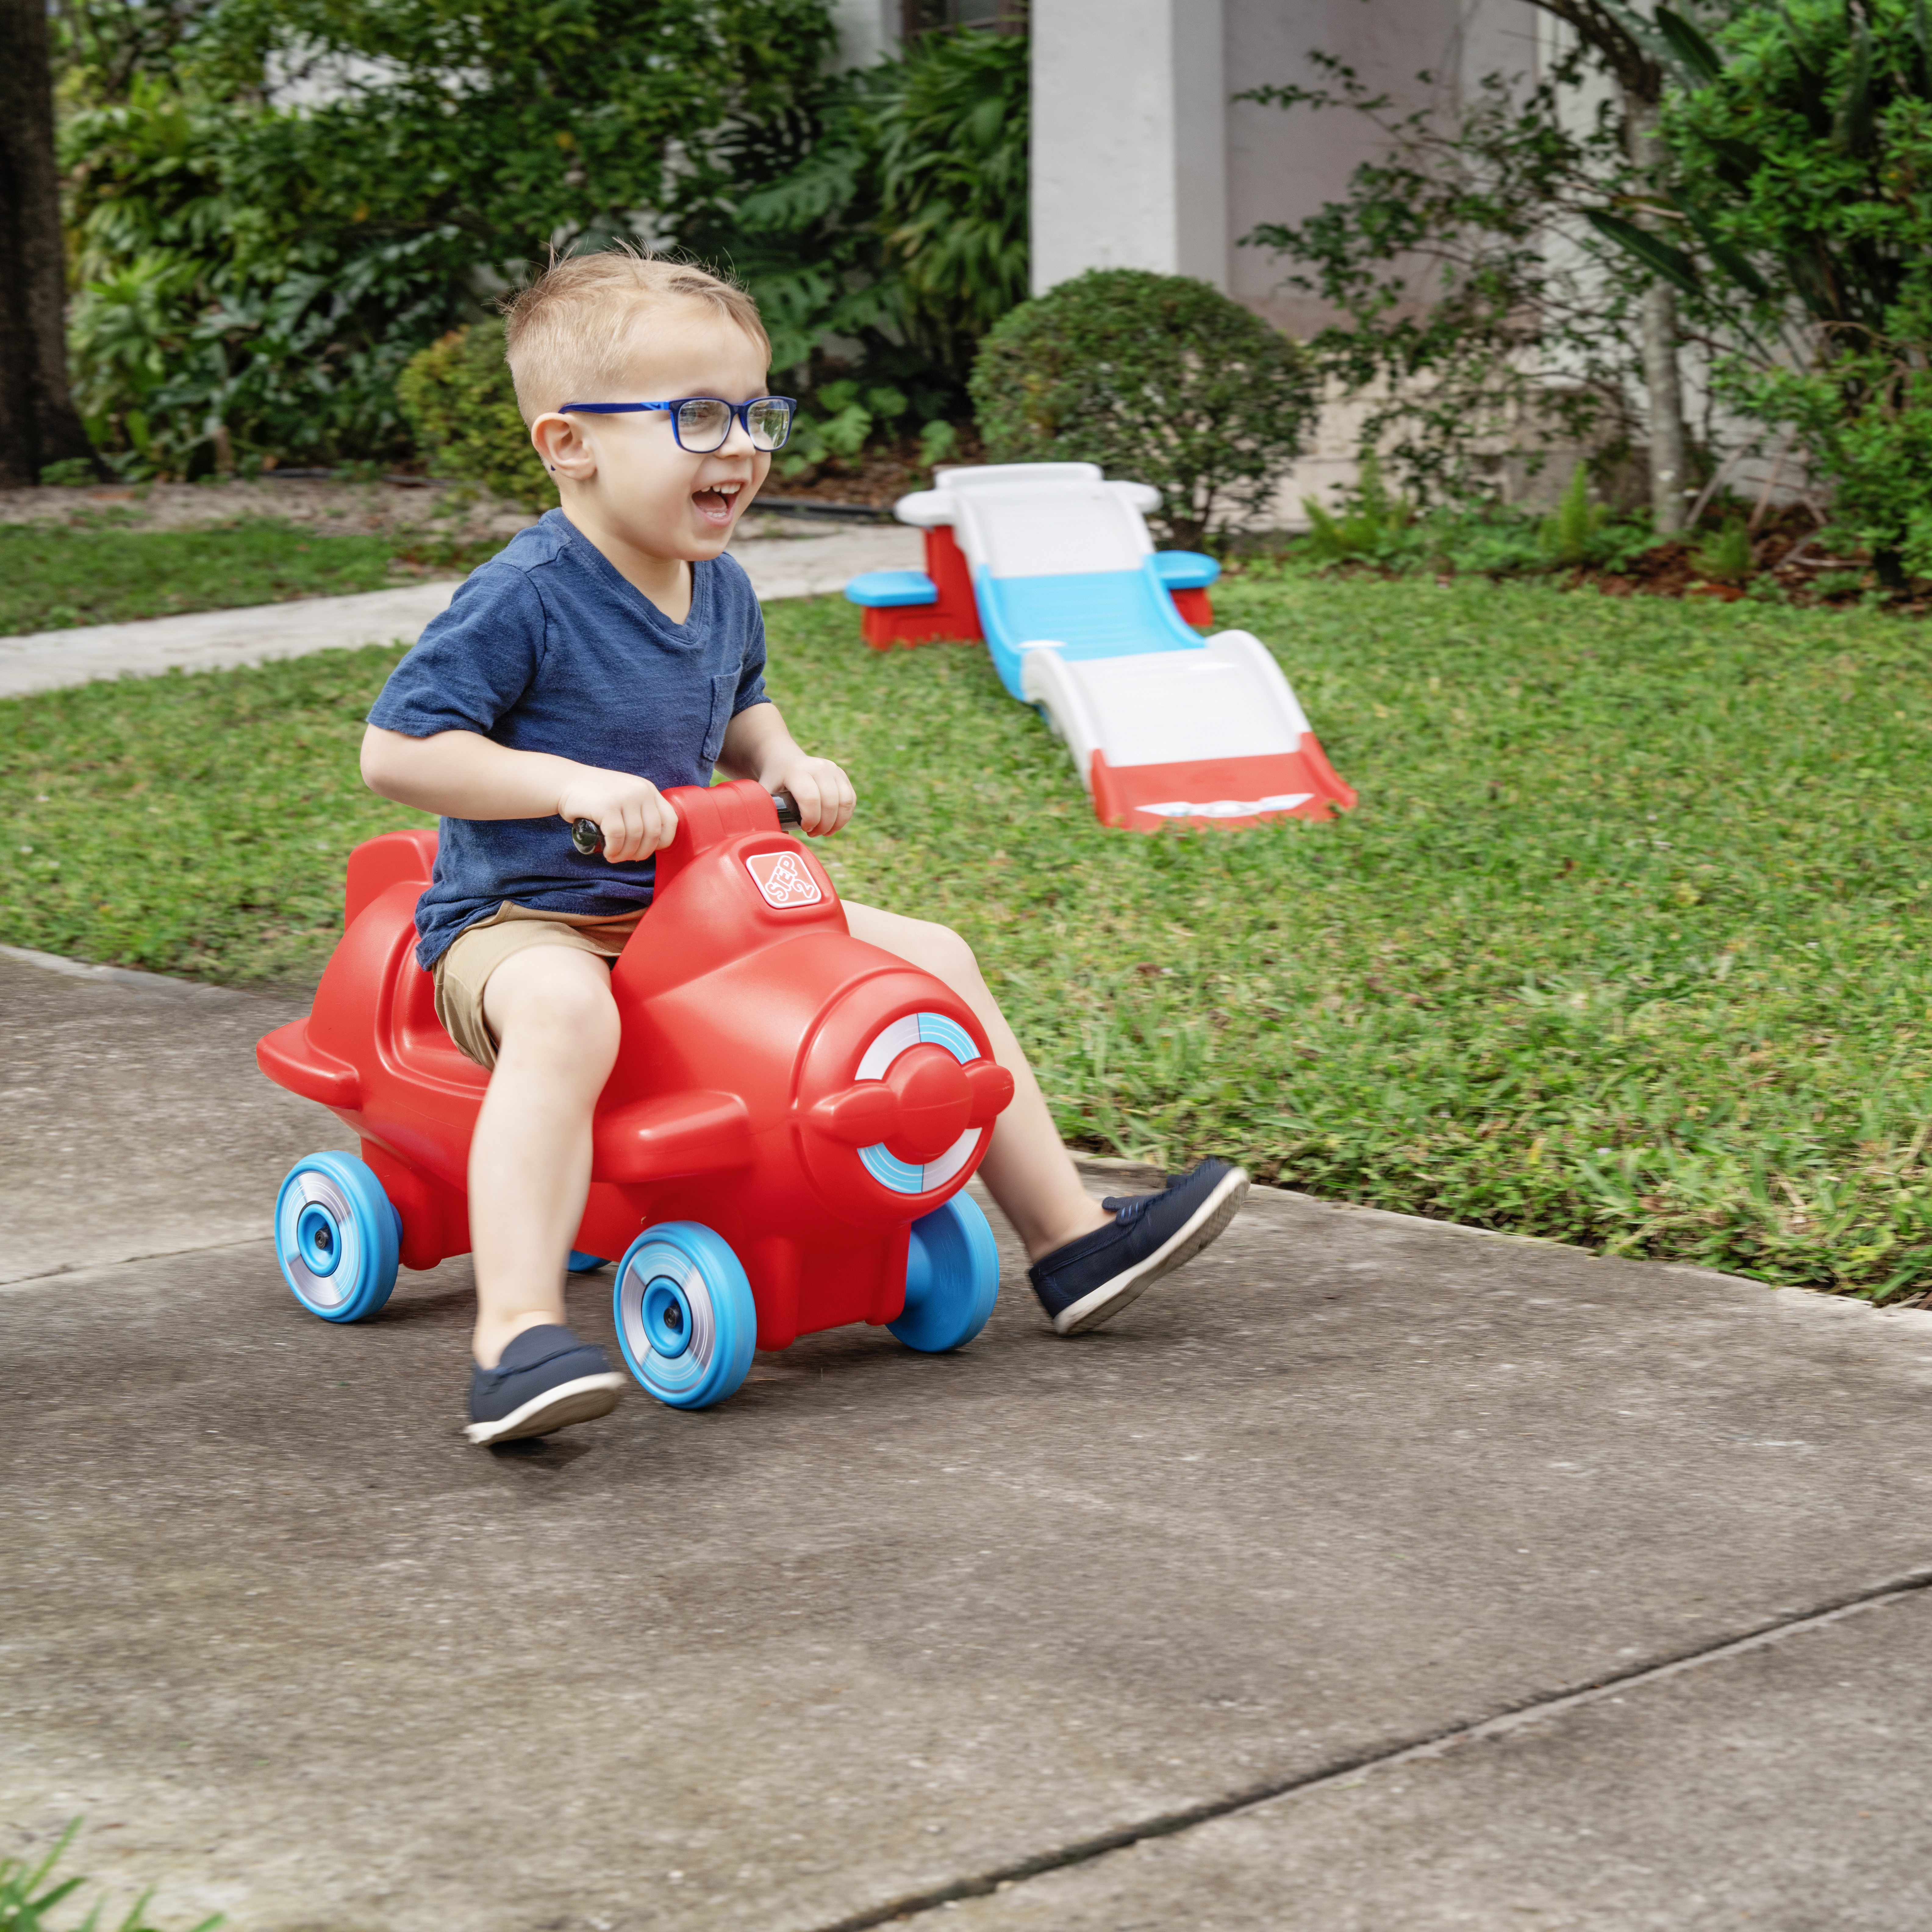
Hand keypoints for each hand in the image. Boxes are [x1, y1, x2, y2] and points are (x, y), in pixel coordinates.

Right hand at [556, 769, 678, 862]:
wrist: (564, 783)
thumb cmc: (595, 797)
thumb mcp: (625, 797)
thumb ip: (640, 812)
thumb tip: (652, 843)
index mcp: (648, 790)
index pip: (670, 820)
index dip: (663, 841)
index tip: (648, 849)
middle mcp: (640, 791)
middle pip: (653, 832)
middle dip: (642, 852)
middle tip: (628, 858)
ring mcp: (624, 797)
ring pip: (635, 837)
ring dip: (625, 854)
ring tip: (615, 857)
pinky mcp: (607, 806)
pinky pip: (617, 836)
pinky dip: (614, 850)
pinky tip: (608, 853)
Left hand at [765, 756, 855, 836]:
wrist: (784, 760)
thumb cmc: (774, 782)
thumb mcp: (765, 794)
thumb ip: (768, 815)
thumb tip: (776, 842)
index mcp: (797, 771)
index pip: (810, 798)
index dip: (810, 819)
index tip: (803, 828)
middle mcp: (818, 767)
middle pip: (830, 803)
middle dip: (823, 825)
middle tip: (813, 834)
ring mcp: (833, 769)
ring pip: (845, 802)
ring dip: (836, 823)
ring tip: (824, 832)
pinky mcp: (842, 775)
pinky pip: (850, 800)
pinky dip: (844, 816)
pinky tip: (833, 824)